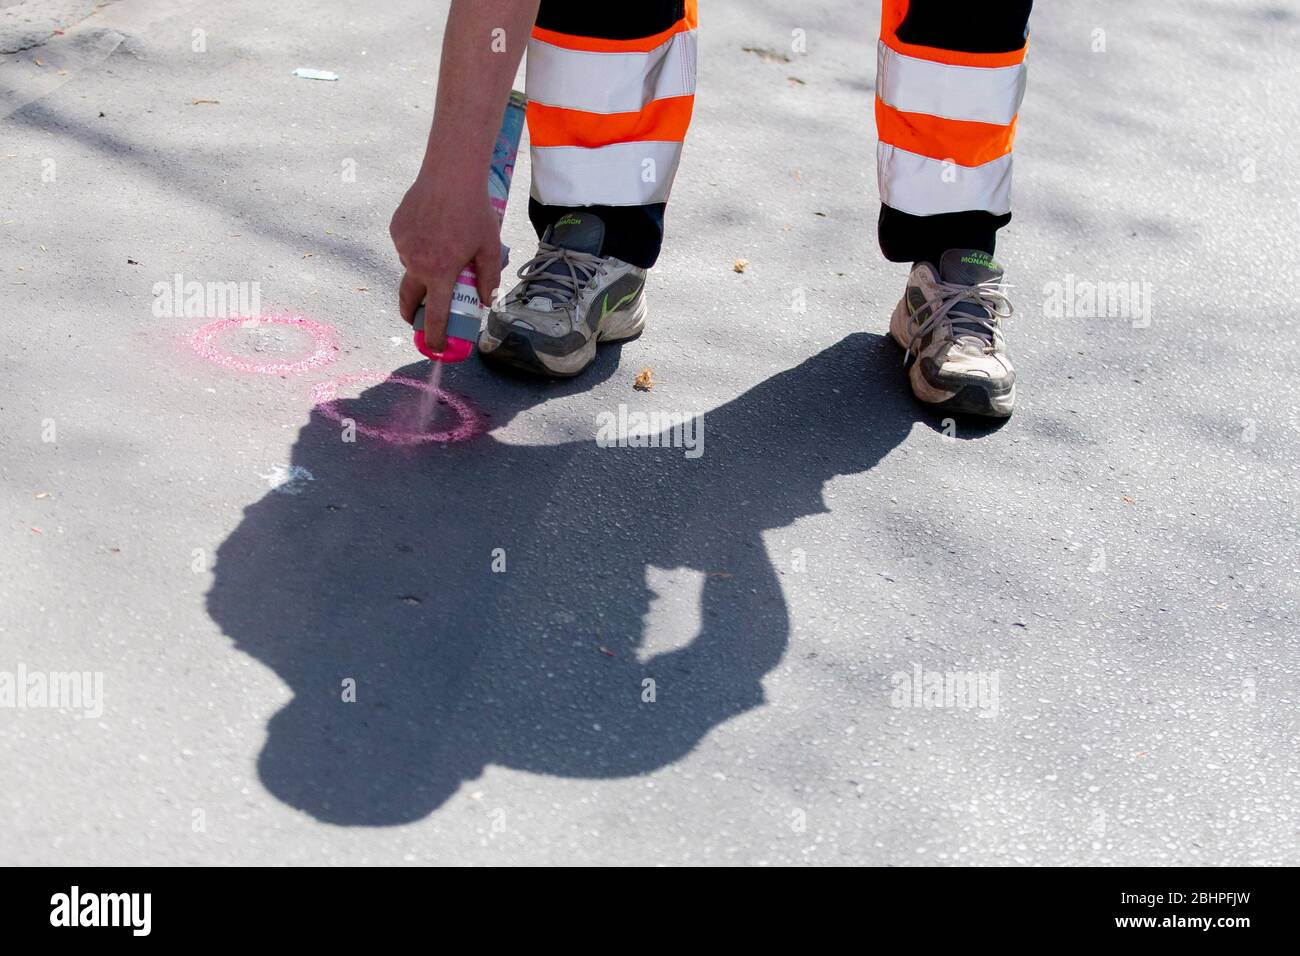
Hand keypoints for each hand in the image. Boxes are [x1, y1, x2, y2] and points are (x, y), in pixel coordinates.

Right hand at [389, 166, 501, 348]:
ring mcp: (403, 246)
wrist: (450, 174)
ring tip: (441, 247)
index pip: (435, 315)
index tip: (435, 346)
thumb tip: (485, 301)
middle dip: (412, 313)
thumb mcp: (489, 247)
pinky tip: (432, 230)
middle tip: (417, 318)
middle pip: (409, 298)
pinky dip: (417, 246)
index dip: (434, 335)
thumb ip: (487, 278)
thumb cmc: (474, 211)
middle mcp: (417, 263)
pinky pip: (406, 246)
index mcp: (441, 273)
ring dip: (422, 269)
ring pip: (411, 267)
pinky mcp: (396, 230)